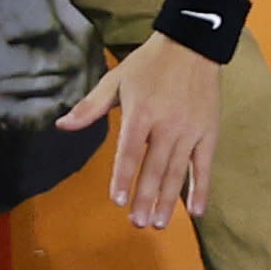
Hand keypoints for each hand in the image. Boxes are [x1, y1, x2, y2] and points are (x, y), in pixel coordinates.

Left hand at [59, 33, 220, 228]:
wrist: (192, 46)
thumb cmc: (148, 65)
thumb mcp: (116, 80)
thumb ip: (91, 106)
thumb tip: (62, 124)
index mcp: (140, 112)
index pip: (129, 152)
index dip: (122, 177)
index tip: (117, 201)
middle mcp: (166, 125)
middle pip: (154, 168)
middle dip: (145, 198)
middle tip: (137, 223)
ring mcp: (189, 131)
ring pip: (177, 172)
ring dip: (167, 200)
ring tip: (158, 223)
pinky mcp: (208, 133)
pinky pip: (203, 166)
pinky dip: (200, 189)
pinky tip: (195, 212)